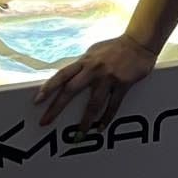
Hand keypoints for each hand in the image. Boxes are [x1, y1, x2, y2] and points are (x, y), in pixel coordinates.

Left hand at [35, 34, 157, 128]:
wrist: (140, 42)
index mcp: (85, 60)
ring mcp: (108, 77)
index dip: (48, 87)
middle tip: (45, 122)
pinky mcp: (123, 84)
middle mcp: (94, 69)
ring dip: (85, 121)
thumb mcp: (94, 52)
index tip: (37, 101)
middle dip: (56, 108)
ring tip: (78, 135)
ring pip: (93, 104)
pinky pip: (113, 105)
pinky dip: (106, 118)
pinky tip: (100, 127)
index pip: (62, 75)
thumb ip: (82, 66)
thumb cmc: (115, 48)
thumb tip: (68, 78)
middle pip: (70, 90)